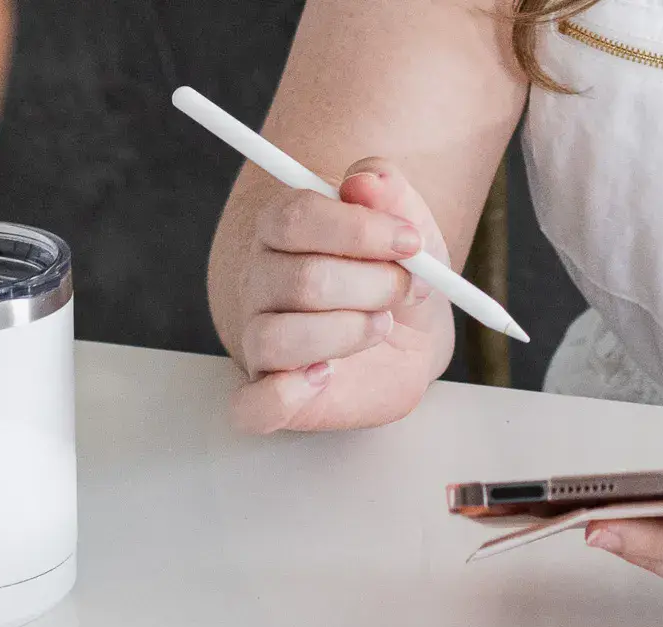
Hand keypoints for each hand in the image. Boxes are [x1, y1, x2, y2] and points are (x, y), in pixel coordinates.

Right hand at [215, 158, 456, 433]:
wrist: (406, 333)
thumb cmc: (392, 273)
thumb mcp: (406, 224)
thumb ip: (388, 190)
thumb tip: (365, 182)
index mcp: (281, 229)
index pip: (297, 218)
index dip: (361, 230)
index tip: (411, 241)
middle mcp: (260, 282)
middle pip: (304, 281)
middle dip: (375, 286)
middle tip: (404, 288)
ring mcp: (259, 341)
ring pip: (280, 338)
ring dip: (350, 333)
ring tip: (379, 327)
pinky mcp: (270, 396)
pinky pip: (251, 406)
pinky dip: (283, 396)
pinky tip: (324, 377)